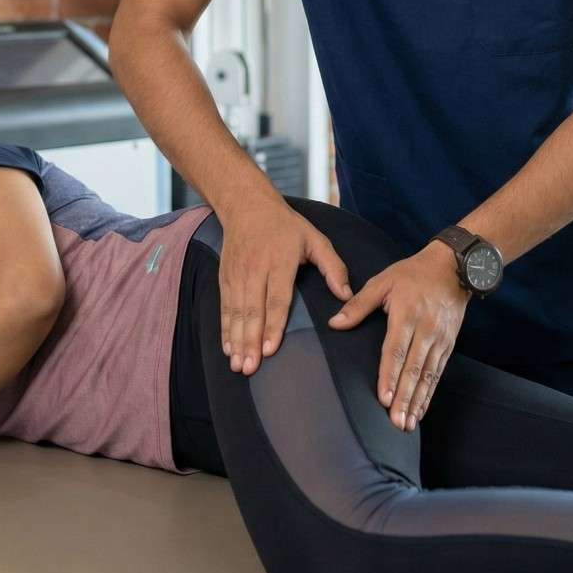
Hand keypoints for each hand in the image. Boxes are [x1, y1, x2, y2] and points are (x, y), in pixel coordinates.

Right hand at [218, 196, 351, 375]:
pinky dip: (225, 329)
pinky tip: (228, 348)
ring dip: (236, 340)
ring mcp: (238, 274)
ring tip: (239, 364)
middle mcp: (256, 269)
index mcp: (280, 261)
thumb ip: (333, 267)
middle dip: (250, 341)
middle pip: (252, 310)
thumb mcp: (315, 239)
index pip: (276, 299)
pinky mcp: (225, 277)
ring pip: (236, 312)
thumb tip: (347, 295)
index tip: (270, 349)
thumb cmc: (286, 226)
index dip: (273, 325)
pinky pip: (225, 307)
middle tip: (251, 367)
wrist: (247, 205)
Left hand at [328, 242, 468, 430]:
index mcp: (407, 314)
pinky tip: (421, 410)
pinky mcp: (448, 345)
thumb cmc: (413, 274)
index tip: (384, 398)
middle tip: (396, 422)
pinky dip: (429, 394)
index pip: (396, 350)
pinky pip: (438, 373)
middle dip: (404, 397)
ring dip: (417, 401)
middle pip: (413, 368)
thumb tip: (334, 323)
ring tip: (407, 424)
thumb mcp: (383, 281)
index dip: (390, 375)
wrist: (453, 267)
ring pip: (427, 375)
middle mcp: (426, 330)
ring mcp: (439, 339)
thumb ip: (358, 304)